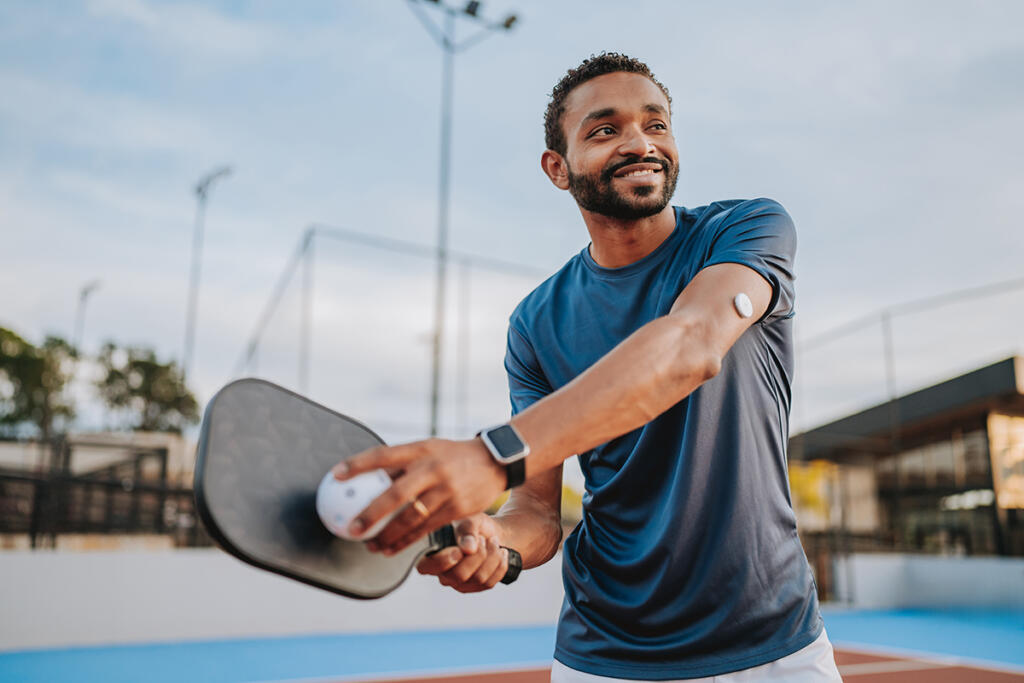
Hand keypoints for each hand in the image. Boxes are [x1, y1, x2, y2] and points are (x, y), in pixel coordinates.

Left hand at [334, 437, 505, 553]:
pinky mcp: (456, 509)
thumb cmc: (452, 455)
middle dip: (371, 513)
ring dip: (387, 535)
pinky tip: (391, 549)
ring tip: (369, 546)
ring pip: (411, 518)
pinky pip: (426, 529)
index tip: (336, 475)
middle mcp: (432, 469)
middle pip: (396, 494)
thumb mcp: (429, 448)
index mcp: (420, 449)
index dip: (358, 464)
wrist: (495, 462)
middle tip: (352, 528)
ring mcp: (446, 490)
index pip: (383, 455)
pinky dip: (406, 541)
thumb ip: (403, 463)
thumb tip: (367, 477)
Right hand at [415, 514, 510, 592]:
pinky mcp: (477, 587)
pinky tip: (501, 552)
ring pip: (478, 578)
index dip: (443, 561)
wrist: (494, 533)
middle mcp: (443, 573)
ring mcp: (460, 583)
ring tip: (494, 541)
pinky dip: (500, 565)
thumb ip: (466, 531)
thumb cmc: (476, 525)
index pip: (426, 566)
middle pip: (459, 575)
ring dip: (492, 557)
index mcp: (432, 554)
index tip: (459, 550)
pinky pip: (490, 582)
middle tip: (483, 539)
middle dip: (478, 555)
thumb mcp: (470, 519)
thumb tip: (468, 548)